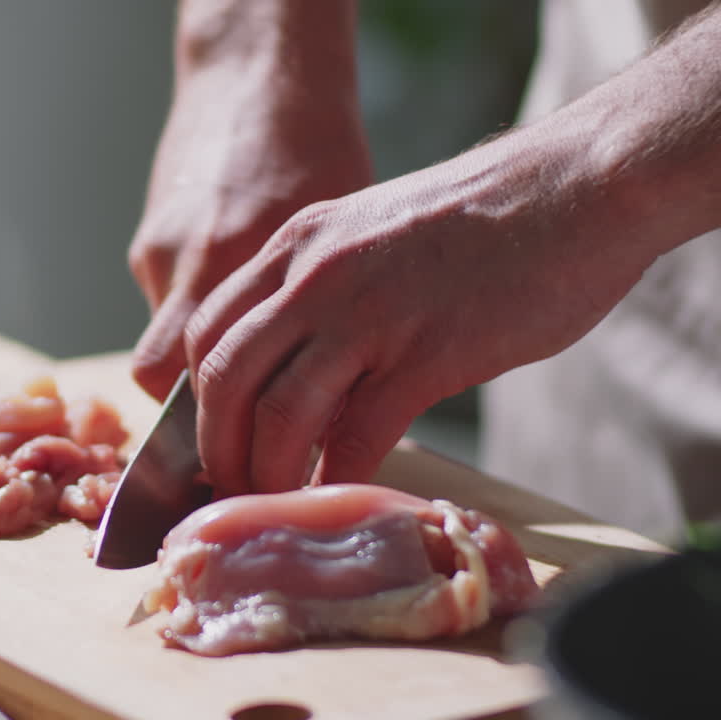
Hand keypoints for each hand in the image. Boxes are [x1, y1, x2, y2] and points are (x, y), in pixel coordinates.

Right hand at [128, 1, 370, 400]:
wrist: (256, 74)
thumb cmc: (315, 147)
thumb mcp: (335, 236)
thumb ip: (315, 311)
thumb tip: (332, 393)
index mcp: (246, 262)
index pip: (204, 382)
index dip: (225, 423)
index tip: (258, 448)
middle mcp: (192, 260)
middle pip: (161, 375)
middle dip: (196, 409)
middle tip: (240, 429)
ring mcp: (162, 248)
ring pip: (164, 340)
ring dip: (198, 362)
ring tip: (246, 354)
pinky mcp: (149, 235)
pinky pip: (166, 299)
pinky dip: (196, 311)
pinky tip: (230, 295)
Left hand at [184, 132, 661, 496]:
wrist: (578, 184)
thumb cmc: (483, 218)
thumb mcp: (370, 235)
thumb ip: (324, 293)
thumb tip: (301, 374)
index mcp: (295, 245)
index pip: (206, 332)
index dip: (197, 398)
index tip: (214, 439)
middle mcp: (314, 275)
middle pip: (223, 377)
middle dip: (216, 446)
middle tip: (231, 487)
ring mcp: (368, 313)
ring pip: (278, 412)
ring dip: (268, 472)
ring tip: (278, 502)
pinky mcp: (428, 352)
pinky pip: (357, 434)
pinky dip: (338, 478)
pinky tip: (341, 496)